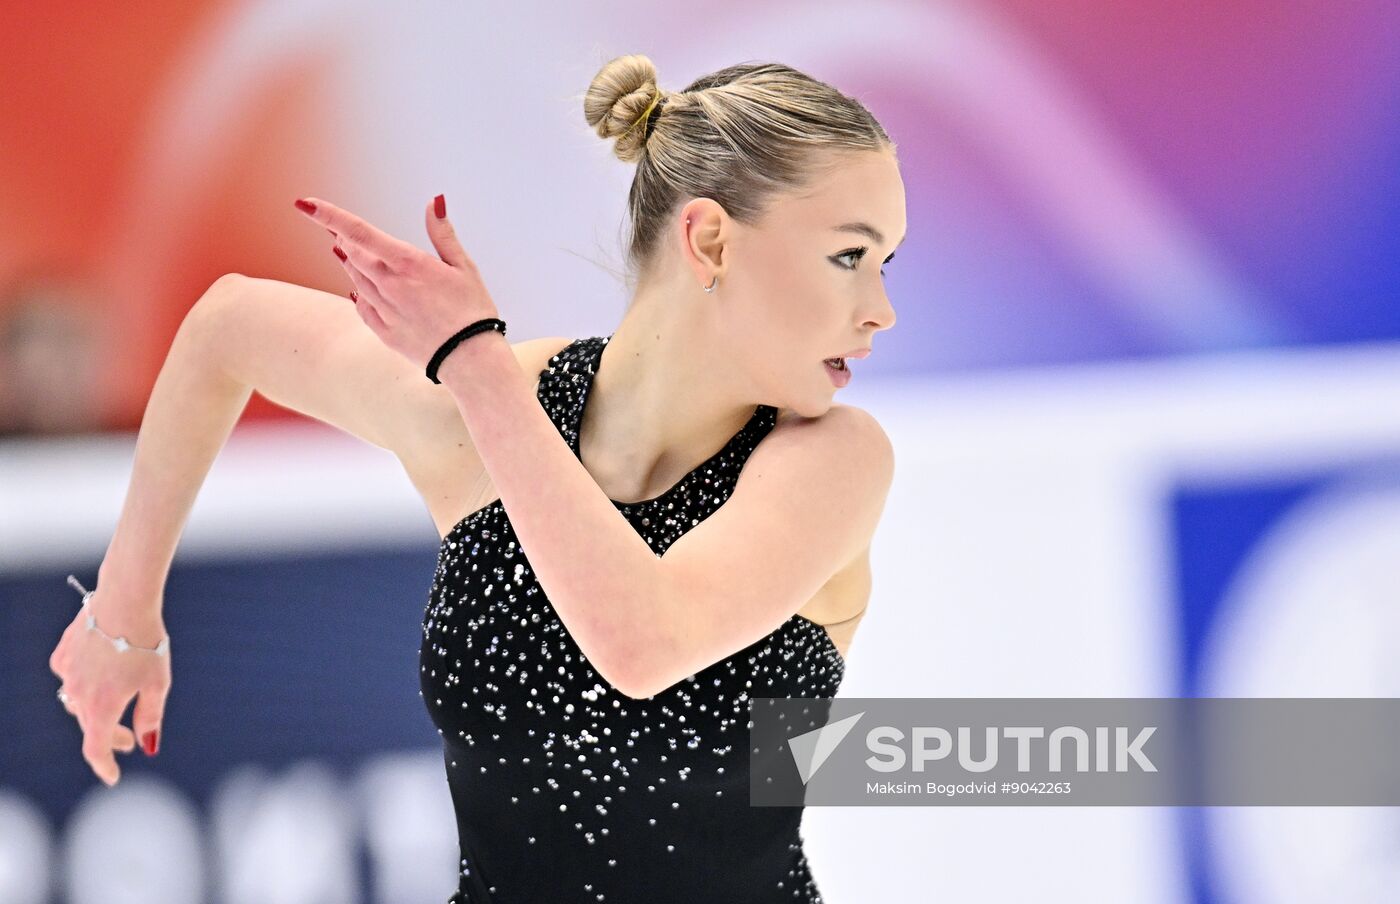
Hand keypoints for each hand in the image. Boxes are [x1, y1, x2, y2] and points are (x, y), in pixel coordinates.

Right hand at [49, 584, 170, 785]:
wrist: (125, 600)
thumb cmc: (147, 642)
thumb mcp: (158, 683)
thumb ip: (150, 717)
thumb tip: (146, 745)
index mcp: (102, 706)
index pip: (96, 749)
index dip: (105, 765)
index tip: (113, 776)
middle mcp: (78, 693)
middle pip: (90, 726)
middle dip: (111, 736)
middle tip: (130, 739)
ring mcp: (67, 673)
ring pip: (78, 702)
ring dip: (96, 710)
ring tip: (118, 705)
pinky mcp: (63, 654)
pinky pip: (71, 677)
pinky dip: (85, 682)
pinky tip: (100, 675)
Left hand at [294, 194, 500, 372]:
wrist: (471, 361)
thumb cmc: (473, 310)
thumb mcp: (464, 267)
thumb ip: (442, 234)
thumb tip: (435, 201)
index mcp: (408, 264)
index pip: (359, 232)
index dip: (329, 215)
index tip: (304, 203)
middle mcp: (389, 285)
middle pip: (353, 253)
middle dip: (342, 237)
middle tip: (334, 227)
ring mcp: (384, 310)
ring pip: (355, 278)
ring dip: (349, 261)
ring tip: (344, 249)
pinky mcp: (384, 331)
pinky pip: (361, 306)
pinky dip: (357, 291)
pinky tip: (356, 286)